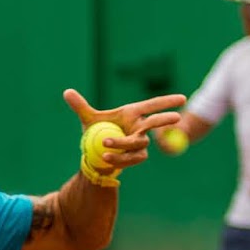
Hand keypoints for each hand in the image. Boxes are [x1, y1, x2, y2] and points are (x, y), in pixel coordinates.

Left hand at [64, 88, 185, 173]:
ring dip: (123, 142)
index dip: (167, 102)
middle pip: (155, 123)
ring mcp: (140, 144)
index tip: (183, 98)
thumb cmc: (97, 133)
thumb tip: (66, 92)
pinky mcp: (135, 158)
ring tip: (105, 143)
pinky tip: (106, 157)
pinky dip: (118, 157)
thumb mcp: (88, 120)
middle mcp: (139, 128)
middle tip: (176, 118)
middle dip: (165, 120)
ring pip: (138, 143)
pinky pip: (131, 157)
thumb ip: (80, 106)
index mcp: (132, 114)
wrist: (95, 156)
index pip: (153, 105)